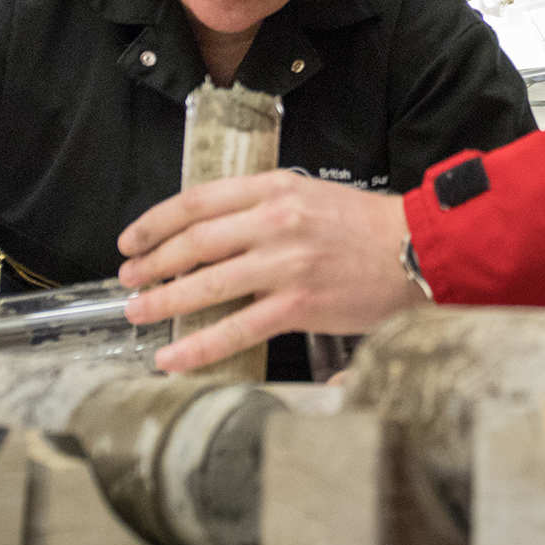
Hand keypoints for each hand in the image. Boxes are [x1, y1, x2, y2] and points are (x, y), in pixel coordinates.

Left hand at [116, 172, 425, 372]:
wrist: (417, 249)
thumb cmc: (364, 227)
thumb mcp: (309, 195)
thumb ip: (263, 207)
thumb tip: (214, 232)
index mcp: (275, 188)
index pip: (198, 200)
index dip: (156, 222)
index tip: (132, 239)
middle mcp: (275, 221)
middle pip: (194, 241)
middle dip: (151, 263)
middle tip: (127, 279)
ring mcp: (286, 264)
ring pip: (207, 284)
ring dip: (164, 300)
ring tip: (139, 312)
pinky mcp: (299, 304)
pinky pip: (235, 328)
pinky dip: (198, 345)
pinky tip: (173, 356)